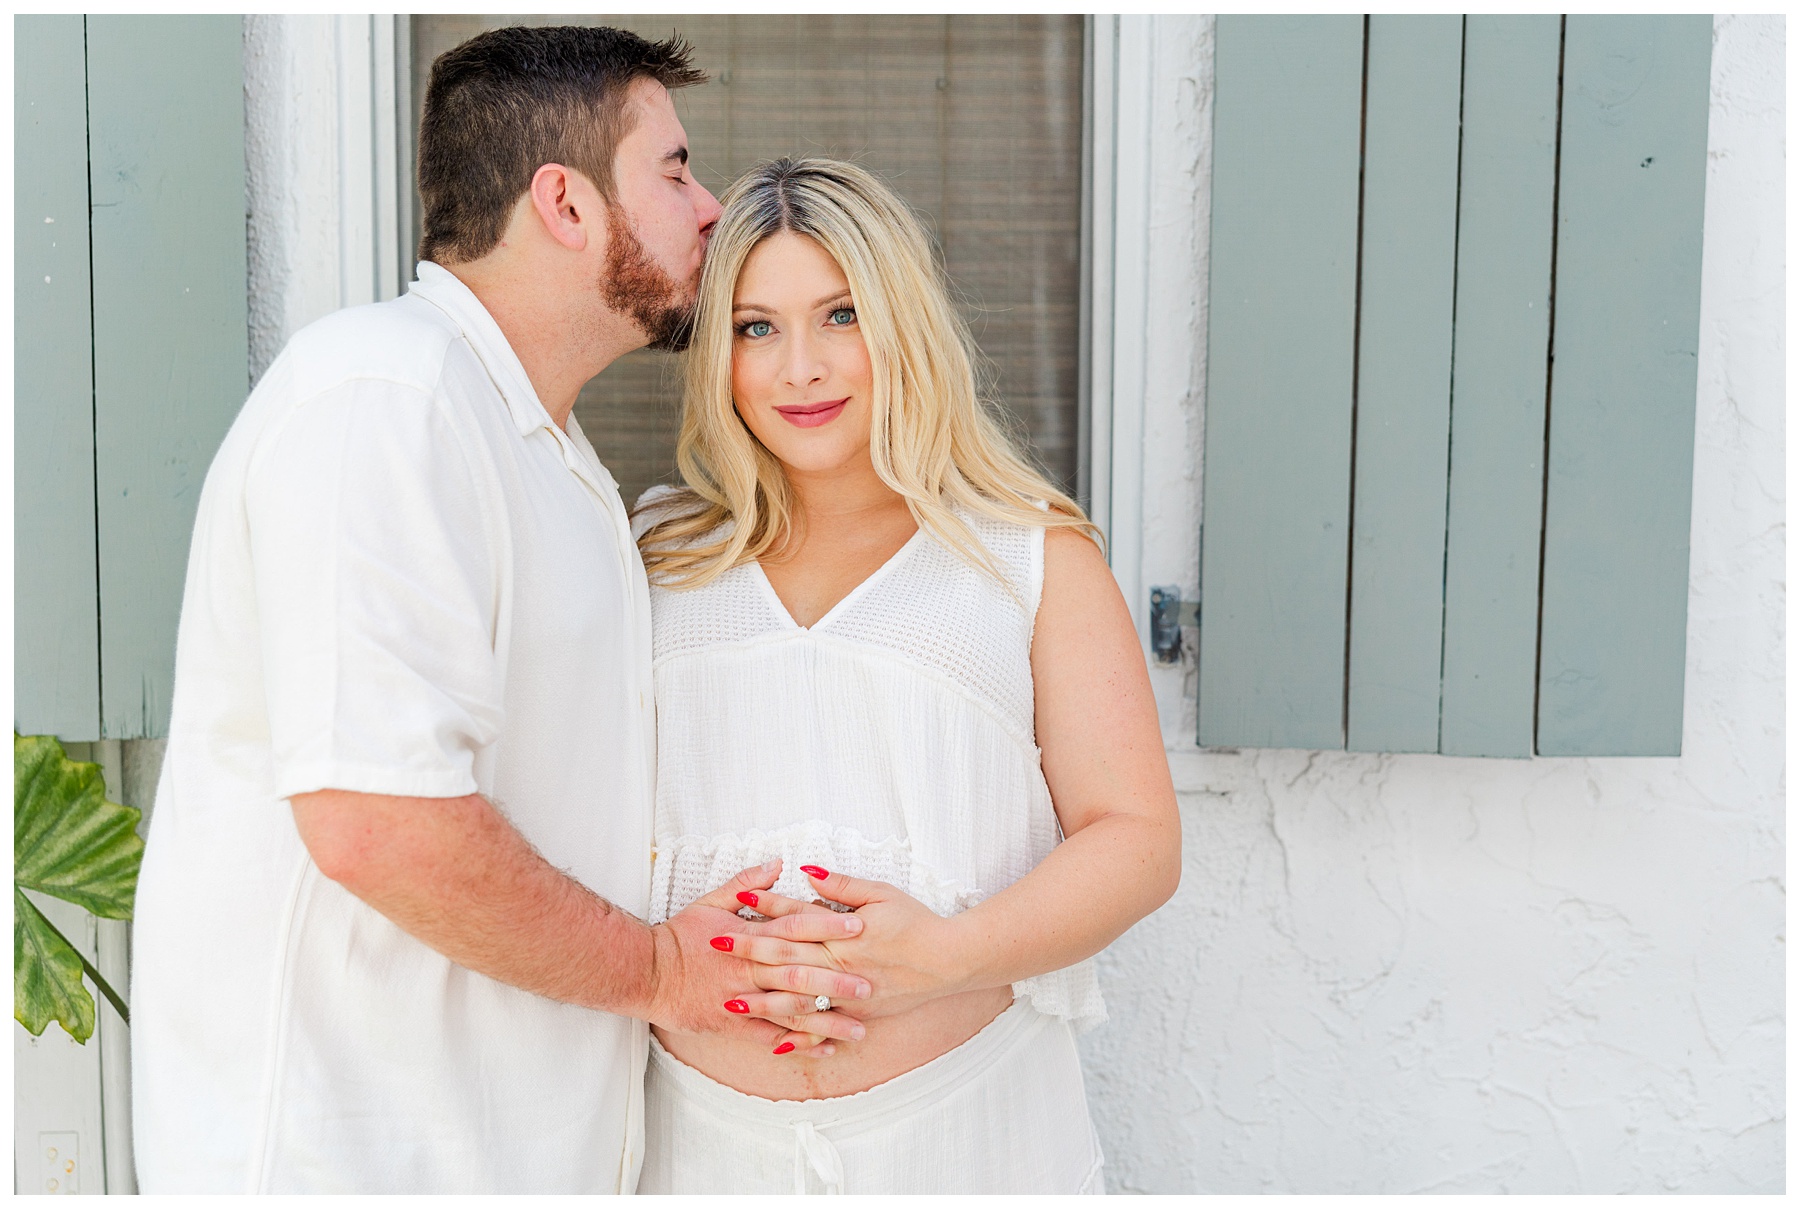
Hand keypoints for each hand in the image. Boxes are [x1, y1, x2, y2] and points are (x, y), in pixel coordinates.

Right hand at [646, 860, 871, 1053]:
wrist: (645, 972)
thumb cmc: (679, 936)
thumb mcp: (710, 902)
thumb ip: (747, 885)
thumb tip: (778, 864)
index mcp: (748, 936)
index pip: (794, 927)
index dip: (827, 925)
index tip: (858, 924)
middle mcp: (749, 969)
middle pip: (798, 973)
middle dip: (835, 979)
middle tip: (869, 983)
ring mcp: (743, 1000)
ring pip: (790, 1011)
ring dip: (826, 1019)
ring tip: (860, 1026)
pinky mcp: (734, 1025)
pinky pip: (772, 1036)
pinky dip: (799, 1042)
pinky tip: (827, 1047)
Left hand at [722, 866, 966, 1021]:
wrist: (950, 961)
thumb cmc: (917, 922)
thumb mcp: (882, 893)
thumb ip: (842, 886)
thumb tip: (807, 871)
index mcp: (845, 932)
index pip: (798, 916)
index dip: (768, 906)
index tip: (738, 899)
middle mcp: (842, 964)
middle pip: (788, 956)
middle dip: (749, 950)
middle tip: (715, 944)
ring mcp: (849, 993)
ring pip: (799, 999)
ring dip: (763, 1000)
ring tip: (731, 1001)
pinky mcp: (859, 1014)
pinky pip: (825, 1028)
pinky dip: (801, 1037)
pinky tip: (776, 1043)